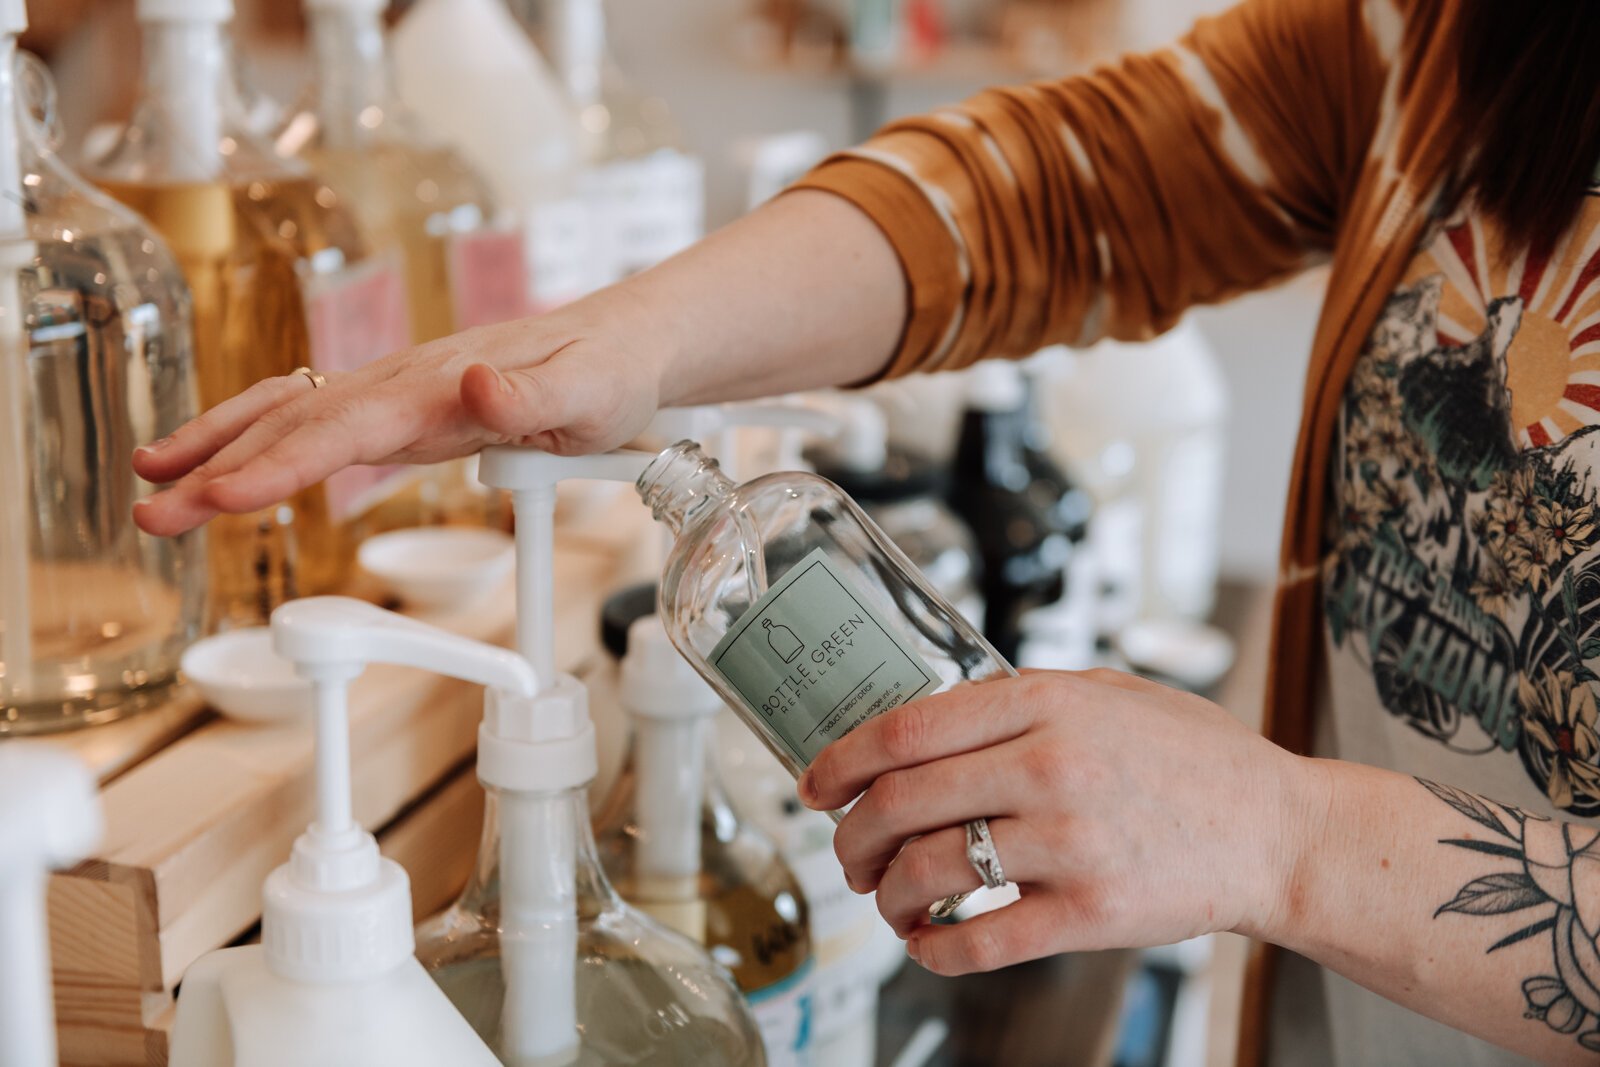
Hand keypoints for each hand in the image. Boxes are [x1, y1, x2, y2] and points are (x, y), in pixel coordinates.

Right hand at [130, 288, 672, 535]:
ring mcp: (400, 395)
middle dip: (218, 465)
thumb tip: (474, 389)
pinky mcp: (408, 412)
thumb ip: (532, 396)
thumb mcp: (590, 392)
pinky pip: (321, 424)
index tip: (223, 494)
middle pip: (297, 421)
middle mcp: (406, 383)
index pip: (344, 426)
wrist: (624, 343)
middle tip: (151, 514)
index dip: (282, 462)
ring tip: (154, 484)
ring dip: (222, 448)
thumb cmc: (609, 371)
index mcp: (439, 385)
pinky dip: (266, 442)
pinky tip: (230, 468)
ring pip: (295, 415)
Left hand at [797, 669, 1312, 975]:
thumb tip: (931, 718)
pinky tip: (925, 943)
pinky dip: (933, 950)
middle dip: (850, 835)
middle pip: (900, 803)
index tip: (815, 782)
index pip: (907, 729)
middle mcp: (1049, 767)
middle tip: (845, 852)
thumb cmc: (1193, 756)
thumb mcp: (1108, 690)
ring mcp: (1069, 843)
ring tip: (885, 897)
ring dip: (884, 894)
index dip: (841, 759)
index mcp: (1046, 703)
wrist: (1279, 830)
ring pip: (927, 873)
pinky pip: (980, 942)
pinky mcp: (1090, 912)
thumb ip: (1022, 696)